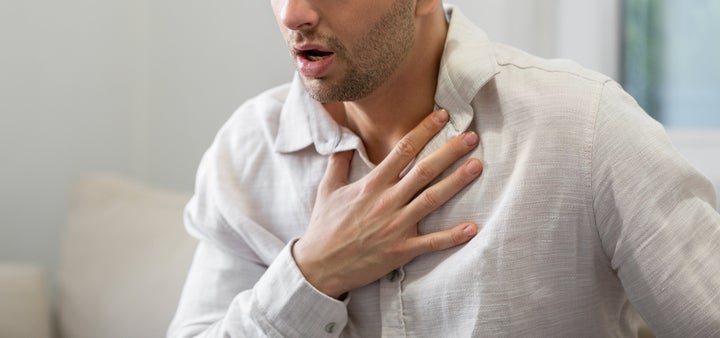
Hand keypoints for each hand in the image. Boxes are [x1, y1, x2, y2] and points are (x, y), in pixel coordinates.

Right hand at [293, 109, 482, 297]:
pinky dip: (452, 236)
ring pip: (432, 200)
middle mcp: (386, 202)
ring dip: (457, 182)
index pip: (402, 150)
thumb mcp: (327, 190)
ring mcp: (395, 226)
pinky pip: (431, 243)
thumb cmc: (324, 227)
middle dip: (450, 151)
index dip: (424, 131)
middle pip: (424, 170)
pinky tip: (472, 228)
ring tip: (477, 166)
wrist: (319, 266)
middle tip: (471, 137)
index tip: (442, 116)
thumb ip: (338, 163)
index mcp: (371, 185)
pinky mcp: (400, 251)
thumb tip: (344, 141)